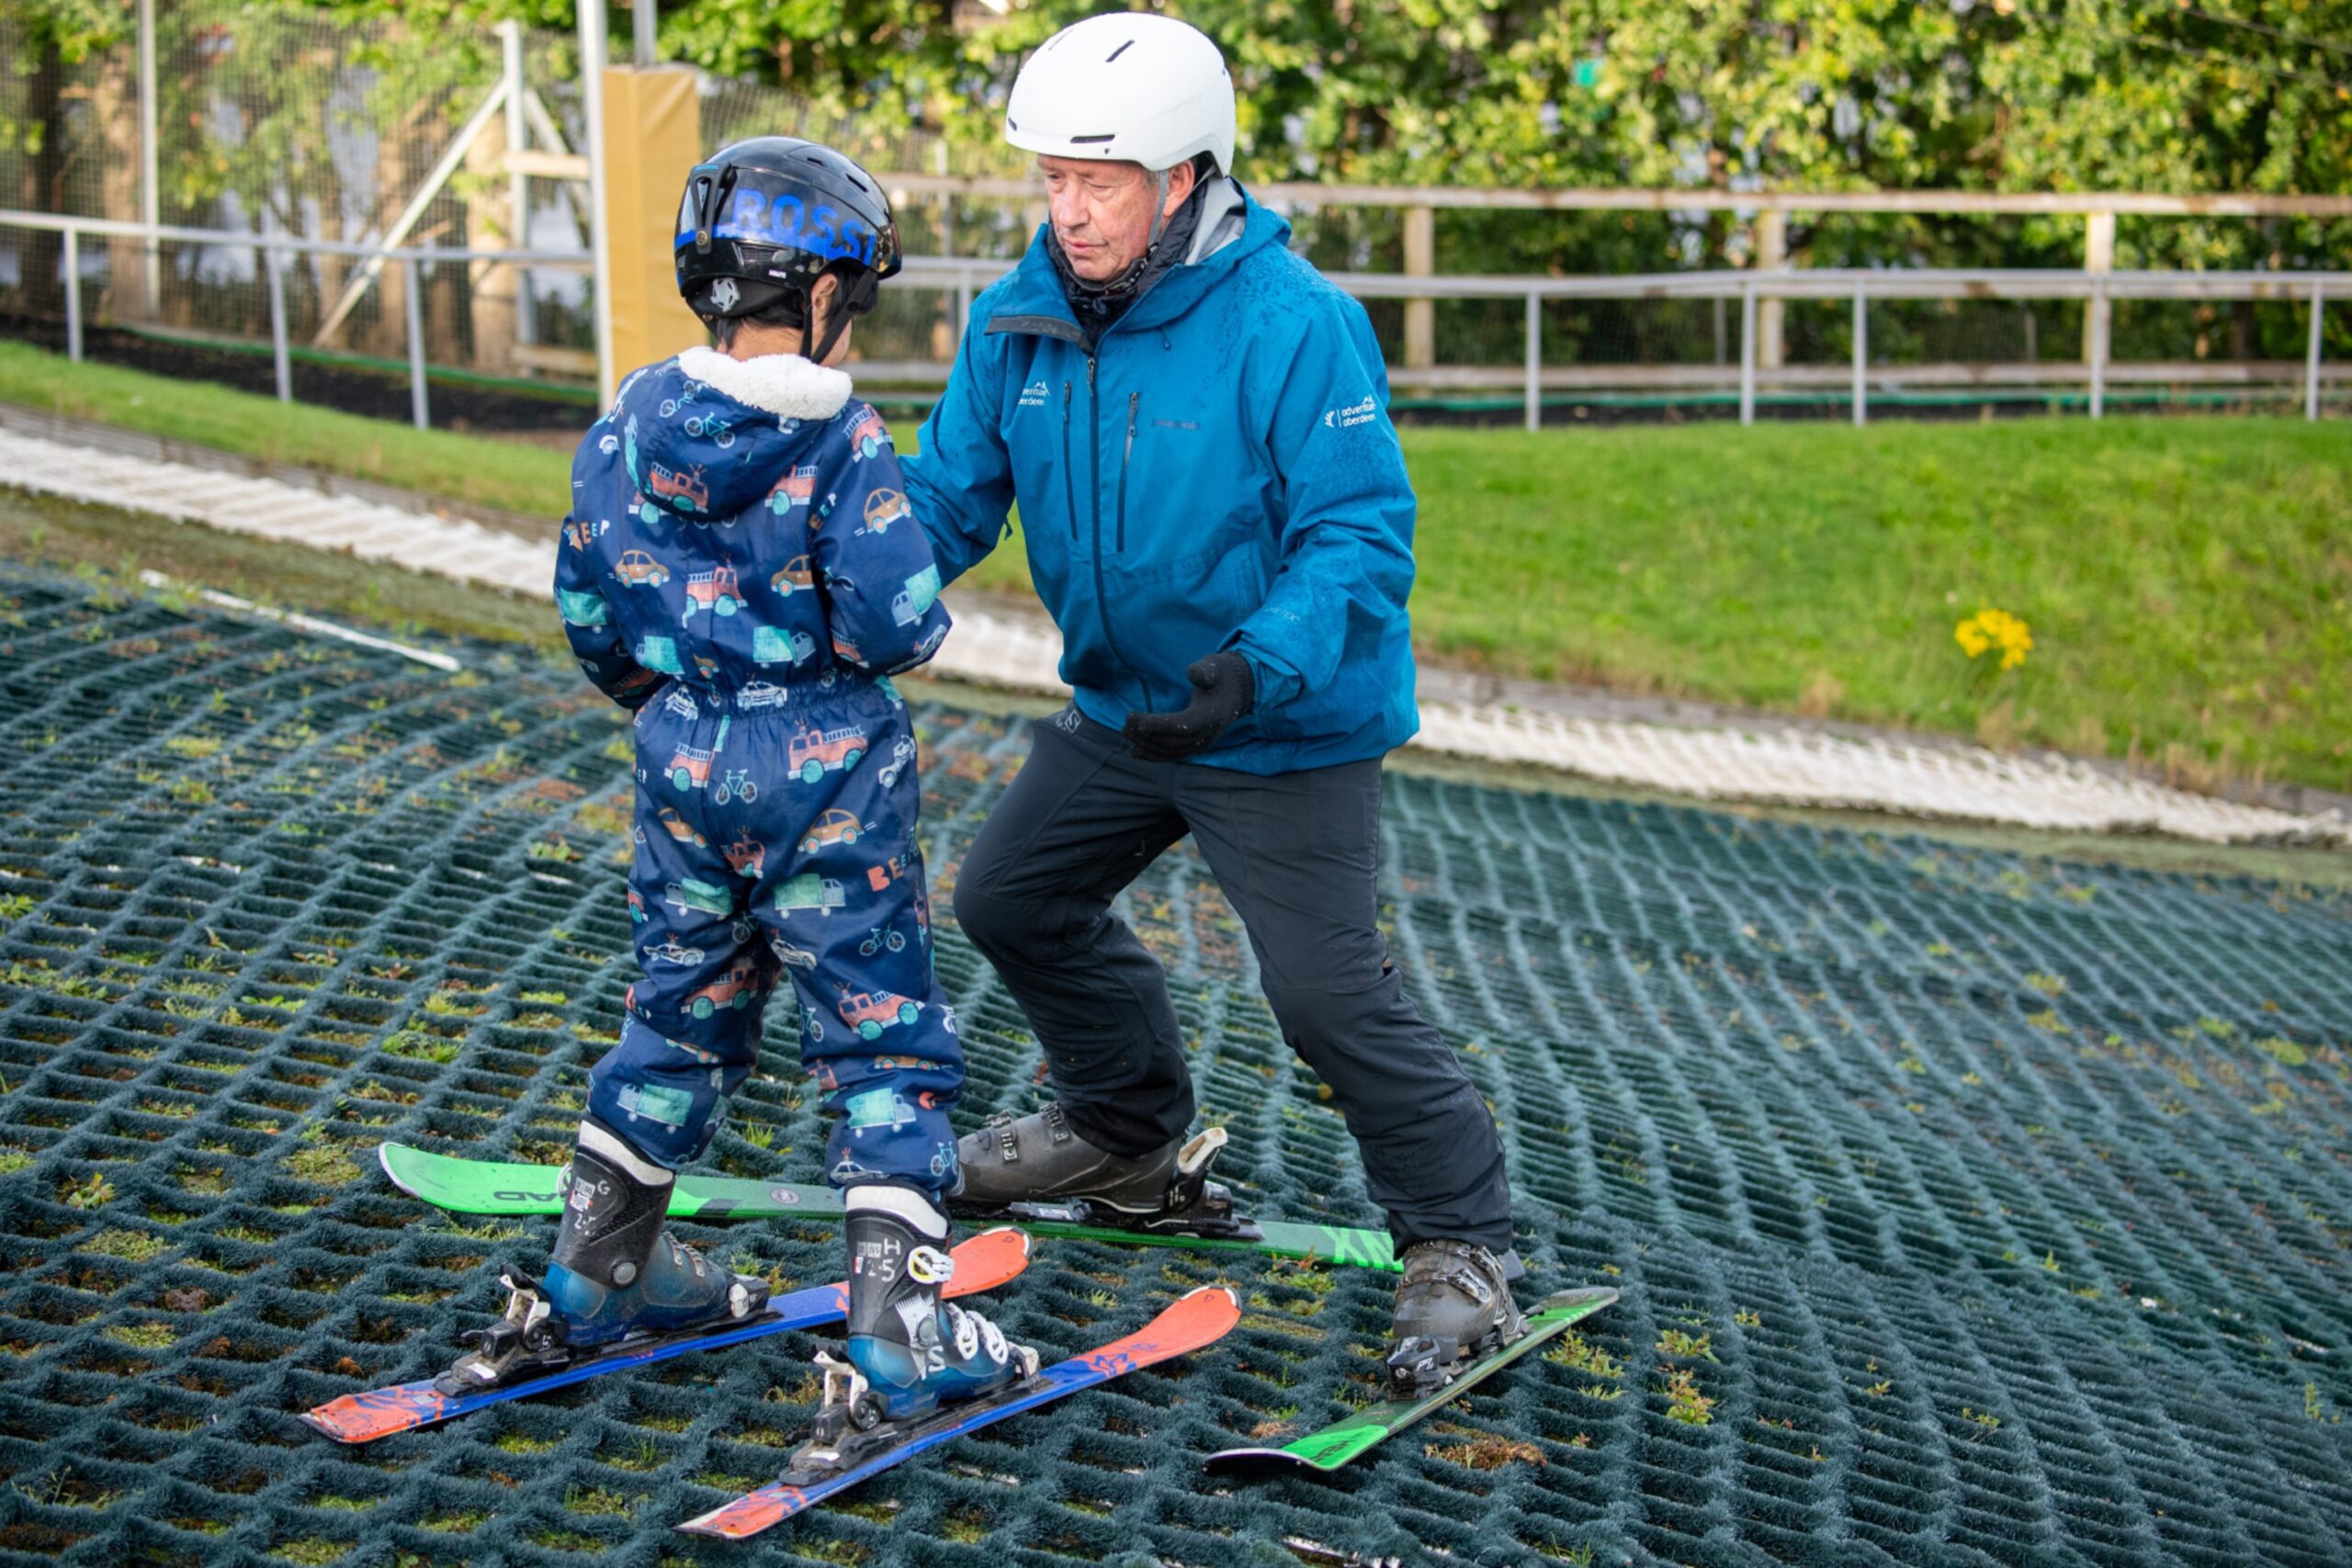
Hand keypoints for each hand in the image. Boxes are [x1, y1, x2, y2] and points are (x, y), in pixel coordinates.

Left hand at [1122, 652, 1255, 761]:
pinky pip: (1175, 755)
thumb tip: (1192, 673)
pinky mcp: (1197, 745)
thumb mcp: (1214, 667)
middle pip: (1173, 741)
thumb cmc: (1221, 676)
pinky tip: (1136, 752)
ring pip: (1172, 751)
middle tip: (1126, 723)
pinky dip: (1155, 755)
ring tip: (1126, 733)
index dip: (1157, 724)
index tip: (1135, 718)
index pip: (1182, 725)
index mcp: (1212, 715)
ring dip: (1147, 745)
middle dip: (1147, 735)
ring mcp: (1203, 743)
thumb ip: (1204, 671)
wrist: (1236, 691)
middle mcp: (1208, 734)